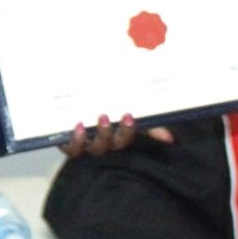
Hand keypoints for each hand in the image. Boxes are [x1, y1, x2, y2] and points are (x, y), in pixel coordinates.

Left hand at [58, 113, 174, 157]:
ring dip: (86, 139)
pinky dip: (71, 141)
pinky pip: (69, 148)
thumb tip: (170, 139)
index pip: (125, 138)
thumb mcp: (127, 109)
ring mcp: (85, 143)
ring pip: (88, 148)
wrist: (83, 90)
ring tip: (82, 125)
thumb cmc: (111, 104)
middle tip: (104, 117)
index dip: (127, 132)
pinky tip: (74, 128)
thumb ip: (149, 123)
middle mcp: (102, 142)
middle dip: (107, 134)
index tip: (128, 116)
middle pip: (107, 145)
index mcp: (117, 134)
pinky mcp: (67, 142)